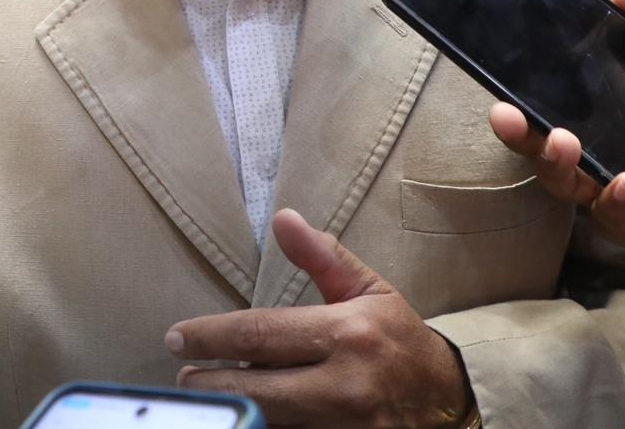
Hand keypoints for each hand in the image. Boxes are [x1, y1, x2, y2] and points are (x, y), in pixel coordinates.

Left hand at [165, 209, 471, 427]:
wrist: (447, 398)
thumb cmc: (398, 339)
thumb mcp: (367, 289)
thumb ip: (321, 257)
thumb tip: (282, 218)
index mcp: (347, 334)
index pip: (260, 336)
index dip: (210, 337)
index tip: (177, 337)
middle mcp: (344, 385)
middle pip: (252, 389)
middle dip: (208, 385)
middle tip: (184, 379)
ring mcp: (345, 427)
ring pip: (268, 422)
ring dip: (233, 410)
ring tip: (210, 399)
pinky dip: (265, 427)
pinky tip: (249, 415)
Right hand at [489, 0, 624, 259]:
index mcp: (602, 111)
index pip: (548, 104)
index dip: (520, 96)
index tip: (501, 84)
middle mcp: (599, 150)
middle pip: (542, 148)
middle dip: (520, 136)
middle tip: (509, 118)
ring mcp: (616, 189)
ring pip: (567, 186)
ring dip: (558, 166)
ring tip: (566, 145)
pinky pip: (615, 220)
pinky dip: (615, 202)